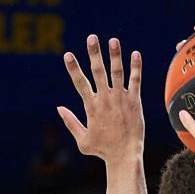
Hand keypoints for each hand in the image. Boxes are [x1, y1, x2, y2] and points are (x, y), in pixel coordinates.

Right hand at [57, 35, 144, 162]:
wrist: (124, 156)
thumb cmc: (102, 150)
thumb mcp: (82, 139)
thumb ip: (70, 122)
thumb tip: (59, 108)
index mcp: (91, 106)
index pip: (79, 82)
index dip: (73, 68)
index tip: (68, 54)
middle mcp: (105, 99)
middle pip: (97, 72)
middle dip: (93, 53)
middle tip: (91, 38)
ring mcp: (120, 99)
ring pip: (116, 72)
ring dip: (114, 55)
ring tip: (113, 40)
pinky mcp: (134, 102)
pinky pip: (135, 81)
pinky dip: (136, 68)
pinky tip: (136, 54)